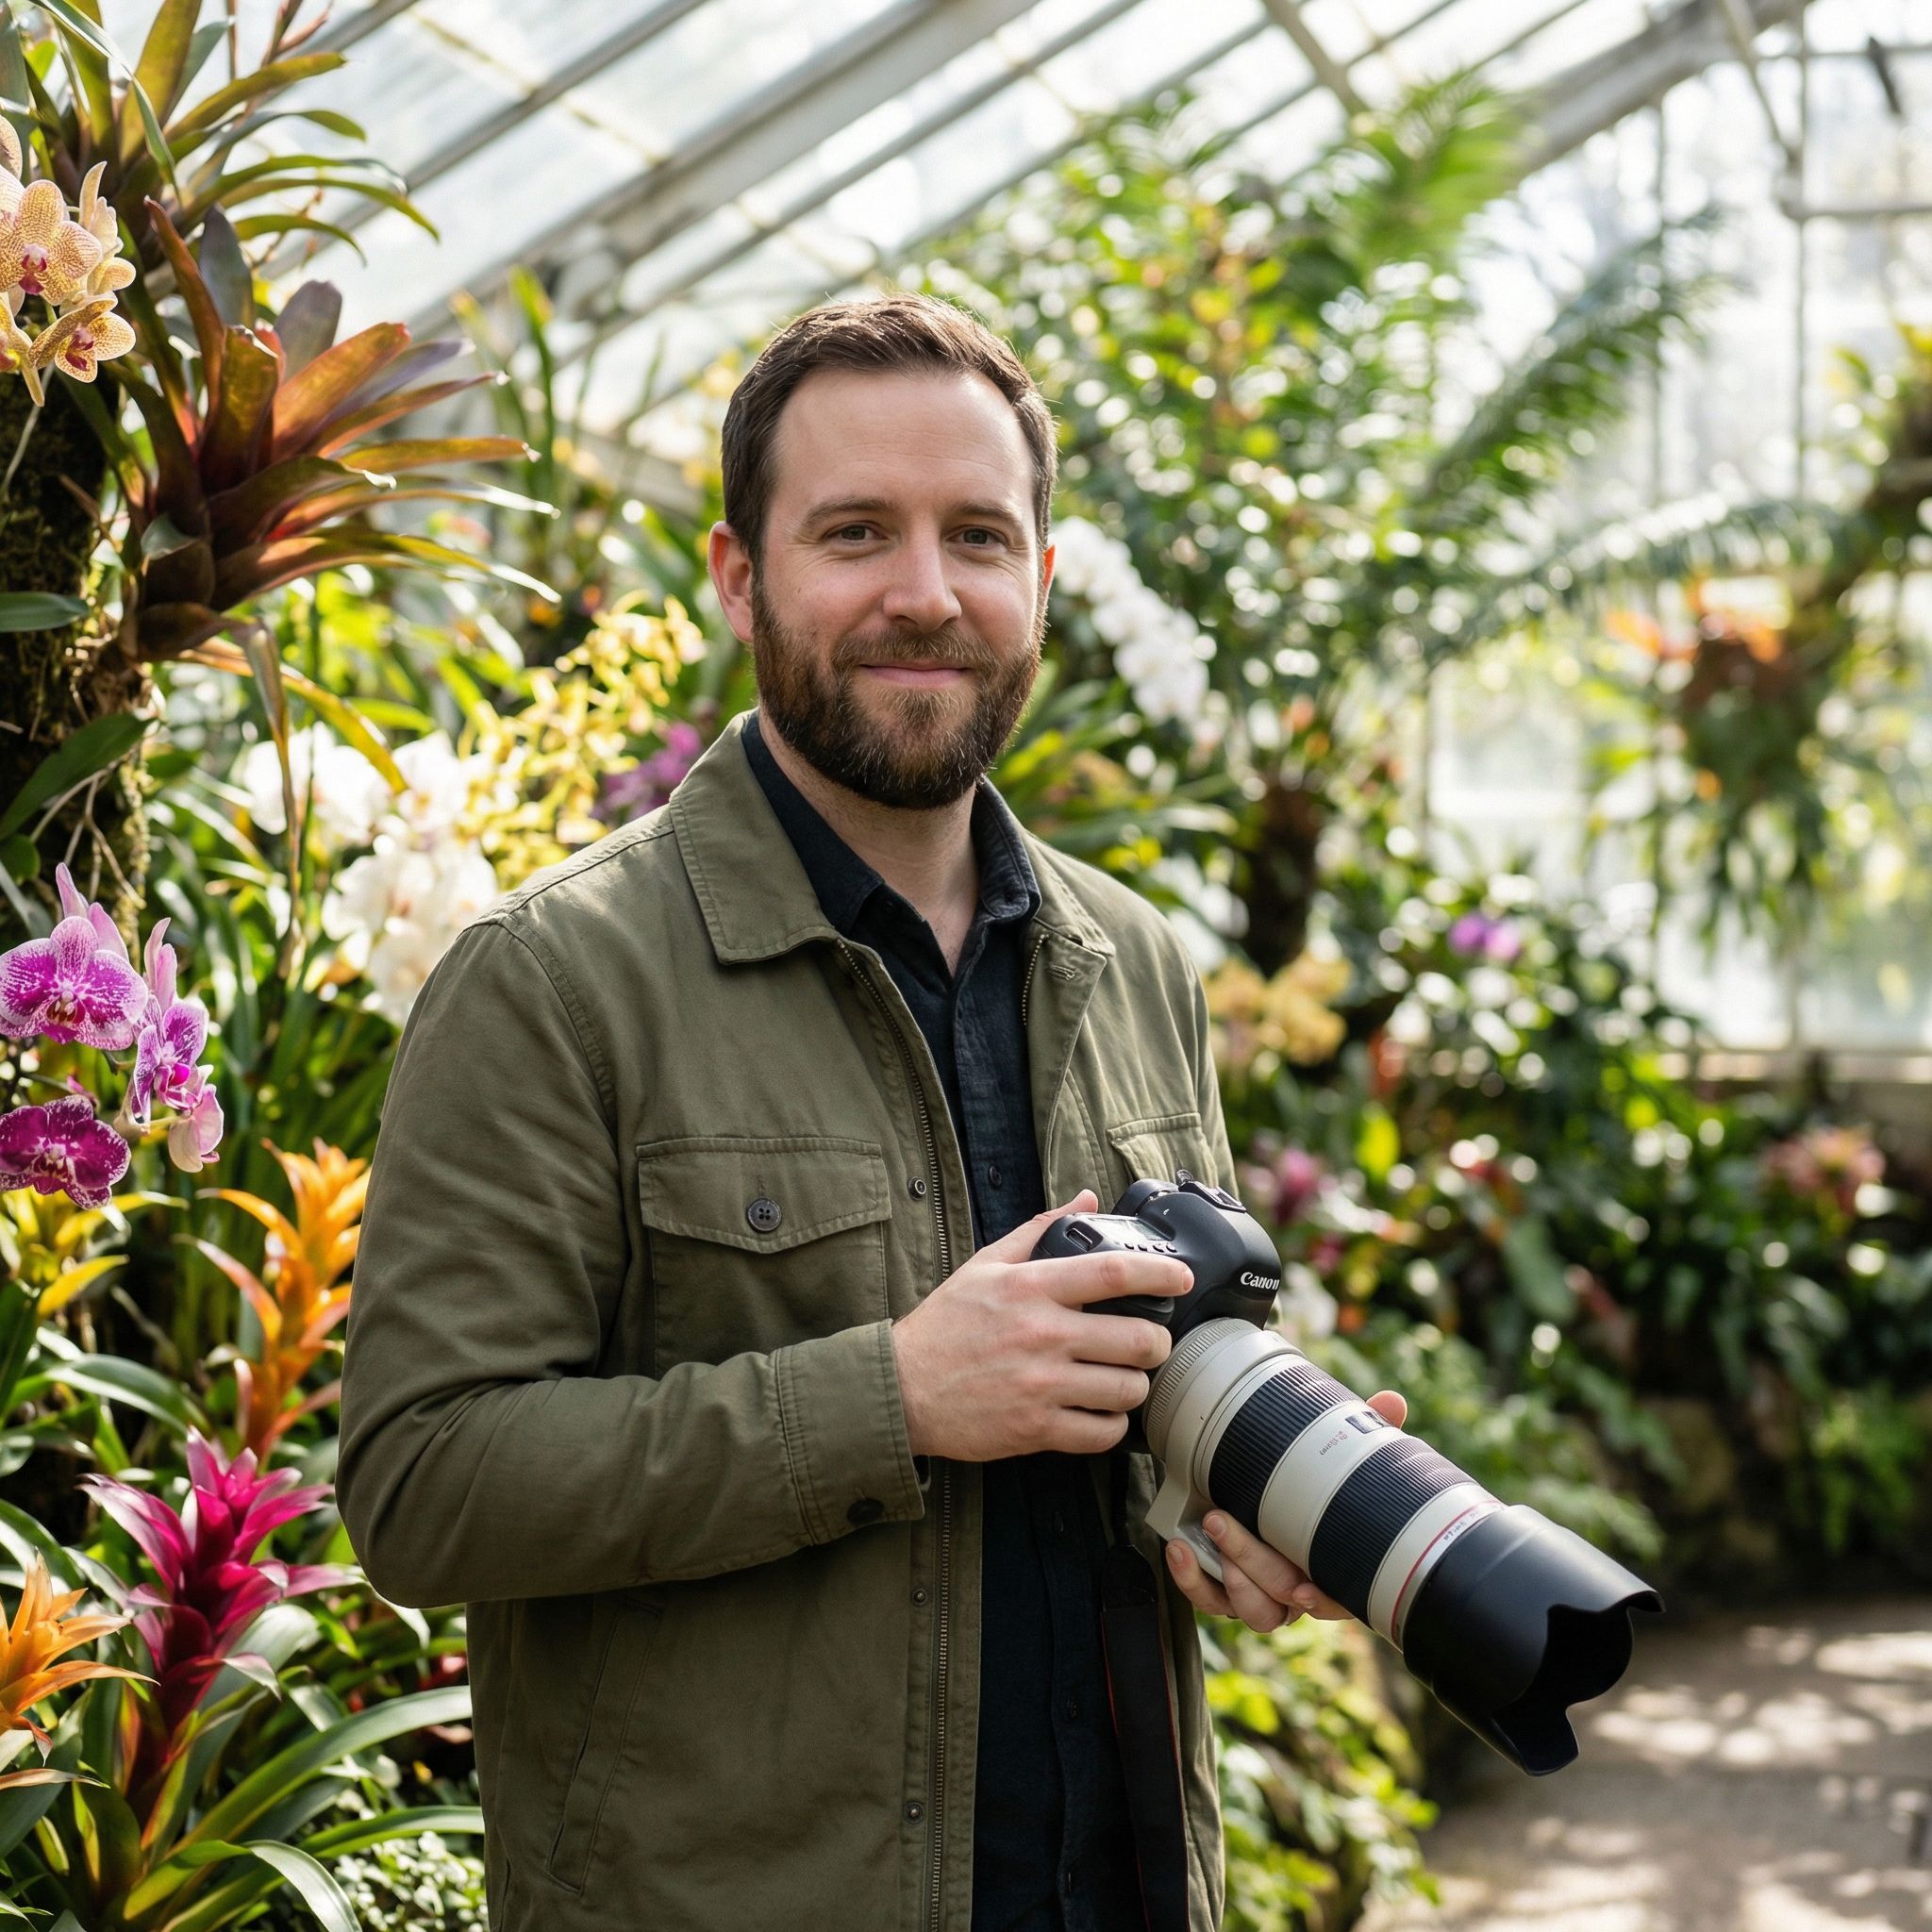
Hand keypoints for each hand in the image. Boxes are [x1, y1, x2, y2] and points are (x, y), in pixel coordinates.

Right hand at [890, 1189, 1185, 1460]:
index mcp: (1031, 1289)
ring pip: (1128, 1390)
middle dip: (1157, 1342)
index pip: (1112, 1273)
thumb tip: (1086, 1200)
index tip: (1181, 1276)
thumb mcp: (984, 1265)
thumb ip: (1039, 1231)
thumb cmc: (944, 1325)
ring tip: (1122, 1378)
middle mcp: (1042, 1335)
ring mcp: (1041, 1386)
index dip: (1160, 1273)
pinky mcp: (1036, 1429)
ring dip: (1136, 1385)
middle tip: (1149, 1342)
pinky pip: (1102, 1433)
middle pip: (1138, 1339)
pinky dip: (1111, 1424)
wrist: (902, 1389)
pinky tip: (1100, 1412)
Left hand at [1164, 1389, 1408, 1631]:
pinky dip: (1192, 1580)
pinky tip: (1180, 1549)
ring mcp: (1264, 1591)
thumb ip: (1368, 1433)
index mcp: (1335, 1567)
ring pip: (1250, 1608)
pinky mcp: (1226, 1587)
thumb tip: (1392, 1403)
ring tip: (1208, 1527)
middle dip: (1251, 1561)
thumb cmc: (1317, 1481)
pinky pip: (1209, 1598)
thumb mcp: (1343, 1455)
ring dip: (1225, 1575)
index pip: (1337, 1601)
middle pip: (1281, 1596)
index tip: (1304, 1591)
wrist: (1269, 1481)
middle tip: (1220, 1520)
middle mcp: (1302, 1587)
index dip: (1323, 1602)